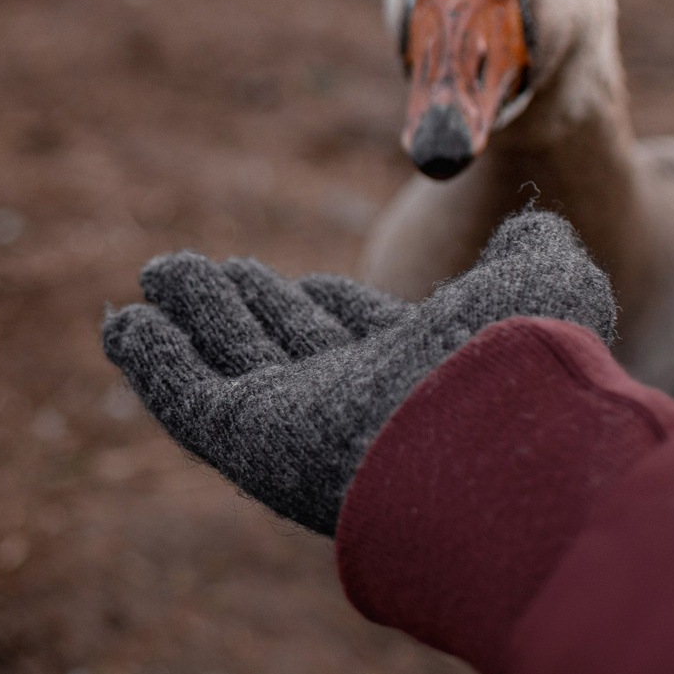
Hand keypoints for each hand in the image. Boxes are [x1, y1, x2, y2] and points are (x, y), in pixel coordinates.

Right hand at [101, 211, 615, 535]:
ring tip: (158, 272)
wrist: (490, 446)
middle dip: (251, 305)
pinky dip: (149, 358)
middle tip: (213, 268)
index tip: (305, 279)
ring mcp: (296, 423)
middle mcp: (358, 401)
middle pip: (289, 346)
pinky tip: (123, 324)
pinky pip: (184, 394)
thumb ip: (535, 249)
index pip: (362, 332)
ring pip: (230, 358)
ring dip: (192, 313)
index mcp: (425, 372)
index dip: (329, 305)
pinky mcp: (244, 439)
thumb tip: (531, 226)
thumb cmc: (525, 367)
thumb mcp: (550, 284)